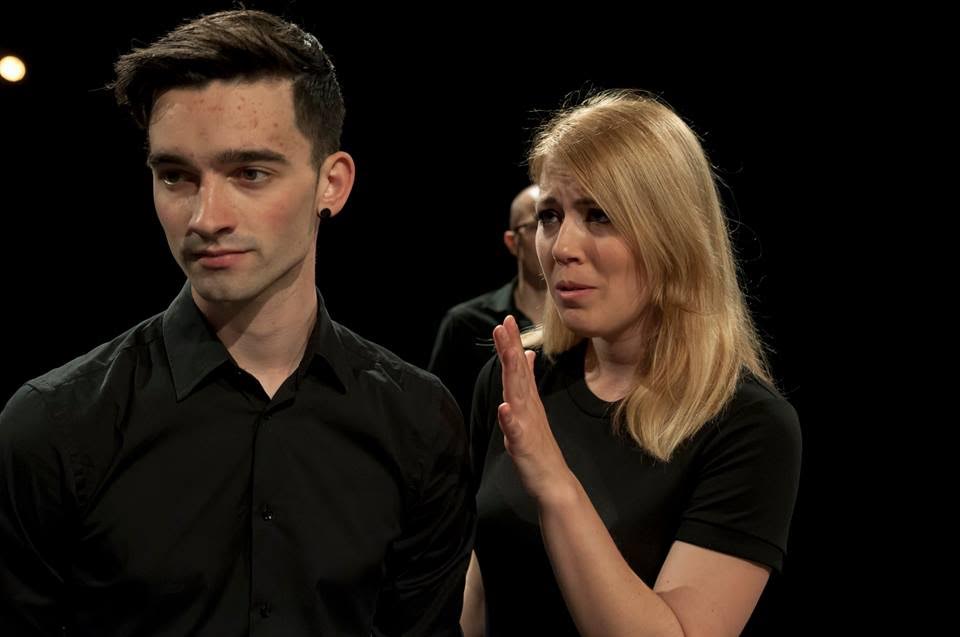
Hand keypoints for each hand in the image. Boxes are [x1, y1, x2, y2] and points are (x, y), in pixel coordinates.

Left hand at [493, 315, 574, 504]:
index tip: (505, 320)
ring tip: (506, 353)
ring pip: (517, 394)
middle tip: (504, 325)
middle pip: (517, 374)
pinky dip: (509, 418)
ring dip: (511, 373)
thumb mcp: (531, 408)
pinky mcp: (523, 444)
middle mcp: (527, 407)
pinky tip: (504, 407)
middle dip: (510, 349)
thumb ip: (527, 382)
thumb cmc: (539, 444)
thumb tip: (528, 355)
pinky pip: (515, 430)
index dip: (511, 344)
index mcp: (527, 399)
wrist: (552, 479)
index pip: (518, 367)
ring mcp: (526, 424)